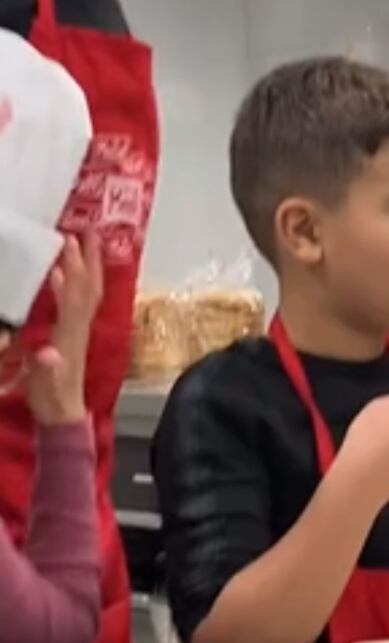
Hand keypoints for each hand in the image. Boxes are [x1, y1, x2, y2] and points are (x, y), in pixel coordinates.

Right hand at [25, 236, 101, 427]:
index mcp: (70, 333)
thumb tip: (48, 354)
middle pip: (88, 285)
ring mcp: (77, 329)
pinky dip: (71, 284)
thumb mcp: (44, 384)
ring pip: (86, 291)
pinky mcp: (72, 334)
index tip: (72, 240)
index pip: (76, 293)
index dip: (75, 267)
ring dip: (85, 265)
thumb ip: (45, 368)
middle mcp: (79, 326)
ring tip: (80, 242)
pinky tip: (60, 274)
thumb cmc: (50, 398)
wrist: (63, 413)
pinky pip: (76, 302)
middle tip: (88, 228)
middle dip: (89, 257)